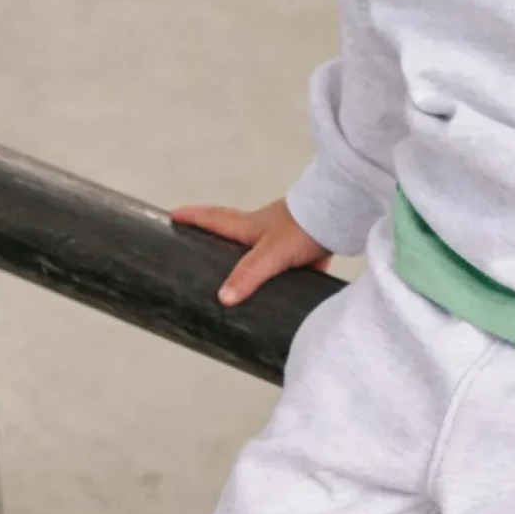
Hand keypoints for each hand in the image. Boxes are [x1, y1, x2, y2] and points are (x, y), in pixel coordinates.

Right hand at [171, 198, 331, 306]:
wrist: (341, 218)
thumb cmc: (303, 228)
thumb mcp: (271, 253)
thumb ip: (249, 275)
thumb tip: (224, 298)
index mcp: (249, 227)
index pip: (214, 220)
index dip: (193, 218)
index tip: (172, 215)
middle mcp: (264, 230)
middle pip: (232, 229)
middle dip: (213, 231)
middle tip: (196, 237)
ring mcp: (284, 239)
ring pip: (259, 248)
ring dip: (247, 257)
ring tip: (236, 275)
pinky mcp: (304, 250)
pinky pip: (287, 265)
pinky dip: (280, 274)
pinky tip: (282, 291)